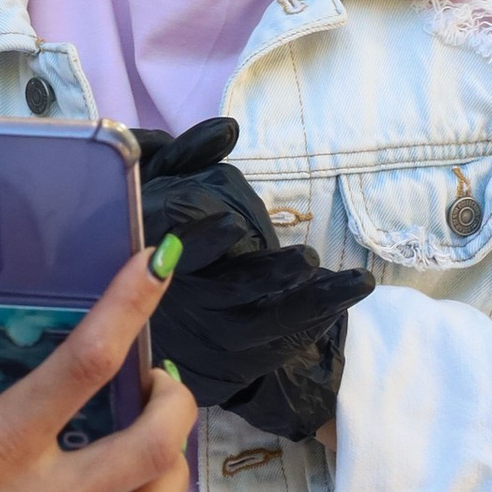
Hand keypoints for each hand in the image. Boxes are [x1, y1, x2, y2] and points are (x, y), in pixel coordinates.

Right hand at [130, 119, 372, 442]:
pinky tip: (345, 299)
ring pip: (262, 327)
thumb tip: (229, 128)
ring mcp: (207, 339)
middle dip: (268, 279)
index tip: (232, 225)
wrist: (134, 308)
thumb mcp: (159, 183)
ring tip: (356, 282)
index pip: (173, 256)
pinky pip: (276, 349)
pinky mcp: (231, 362)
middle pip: (226, 296)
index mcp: (154, 258)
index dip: (200, 243)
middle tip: (306, 260)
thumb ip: (190, 155)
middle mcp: (180, 304)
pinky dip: (314, 324)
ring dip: (311, 304)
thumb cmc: (157, 227)